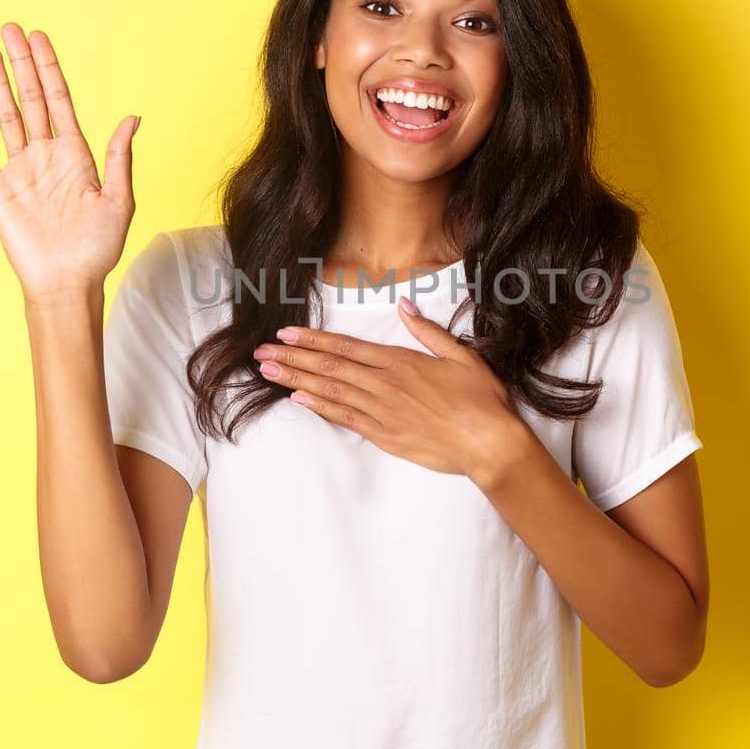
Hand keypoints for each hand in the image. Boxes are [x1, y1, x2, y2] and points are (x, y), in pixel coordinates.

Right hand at [0, 22, 139, 300]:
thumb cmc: (97, 249)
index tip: (40, 38)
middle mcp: (46, 156)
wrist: (67, 283)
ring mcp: (21, 170)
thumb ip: (119, 158)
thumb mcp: (118, 202)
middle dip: (22, 64)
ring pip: (6, 118)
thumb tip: (132, 118)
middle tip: (11, 28)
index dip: (50, 69)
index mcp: (76, 154)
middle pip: (31, 99)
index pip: (60, 100)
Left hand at [254, 295, 527, 477]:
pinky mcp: (384, 436)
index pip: (346, 347)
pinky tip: (298, 399)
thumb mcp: (460, 355)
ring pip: (330, 391)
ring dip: (296, 380)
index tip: (286, 333)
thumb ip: (428, 331)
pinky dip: (320, 408)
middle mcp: (384, 384)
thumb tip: (404, 305)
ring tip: (269, 372)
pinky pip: (345, 419)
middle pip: (329, 367)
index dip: (313, 339)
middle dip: (292, 358)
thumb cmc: (481, 399)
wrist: (489, 443)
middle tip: (261, 352)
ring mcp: (381, 412)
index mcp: (400, 362)